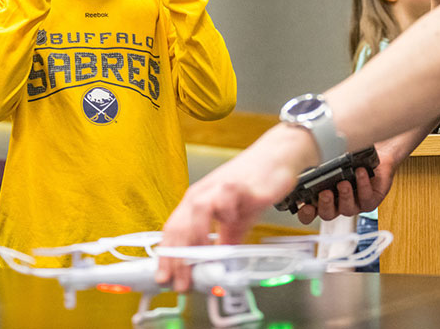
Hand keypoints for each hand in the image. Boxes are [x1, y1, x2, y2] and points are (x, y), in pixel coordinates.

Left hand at [155, 125, 315, 291]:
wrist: (275, 158)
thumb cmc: (251, 187)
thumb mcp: (234, 221)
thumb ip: (224, 243)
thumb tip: (216, 269)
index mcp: (196, 202)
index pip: (173, 231)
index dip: (166, 256)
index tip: (165, 277)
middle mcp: (203, 194)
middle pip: (180, 224)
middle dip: (178, 257)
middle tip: (181, 281)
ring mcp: (220, 188)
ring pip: (197, 210)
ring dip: (196, 237)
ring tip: (200, 260)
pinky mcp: (241, 185)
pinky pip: (227, 197)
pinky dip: (225, 212)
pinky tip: (230, 224)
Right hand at [293, 161, 393, 224]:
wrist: (378, 152)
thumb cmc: (350, 155)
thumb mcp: (329, 158)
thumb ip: (315, 164)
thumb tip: (299, 162)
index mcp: (322, 197)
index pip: (309, 213)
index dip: (306, 214)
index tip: (306, 206)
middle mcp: (337, 203)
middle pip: (327, 214)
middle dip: (325, 205)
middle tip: (325, 193)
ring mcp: (354, 203)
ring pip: (347, 209)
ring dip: (344, 196)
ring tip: (344, 183)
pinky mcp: (371, 200)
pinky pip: (367, 198)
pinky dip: (363, 185)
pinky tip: (360, 173)